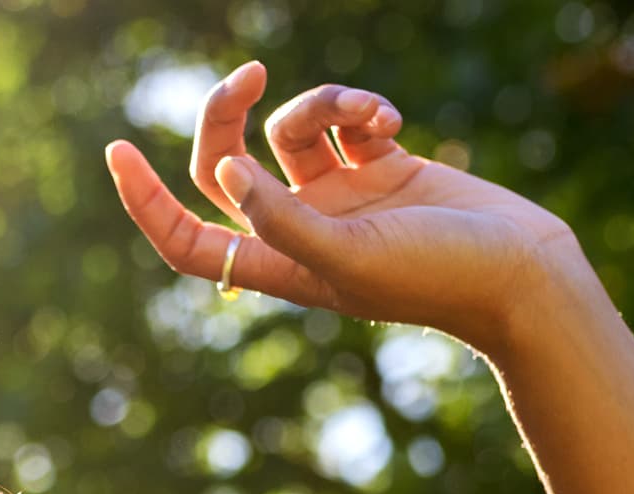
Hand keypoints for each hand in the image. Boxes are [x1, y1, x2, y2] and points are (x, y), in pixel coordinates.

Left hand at [104, 62, 582, 358]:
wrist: (516, 270)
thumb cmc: (432, 278)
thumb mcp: (345, 257)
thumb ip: (281, 219)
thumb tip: (225, 173)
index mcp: (274, 266)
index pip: (187, 238)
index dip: (146, 202)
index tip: (117, 150)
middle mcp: (294, 230)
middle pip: (226, 164)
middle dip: (229, 114)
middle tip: (247, 75)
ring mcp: (334, 197)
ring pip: (292, 128)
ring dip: (325, 103)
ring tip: (371, 117)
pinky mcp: (377, 165)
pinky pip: (345, 118)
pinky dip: (364, 109)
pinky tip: (396, 127)